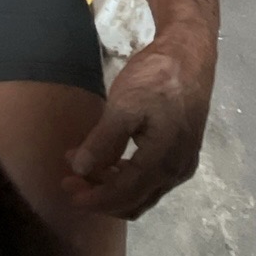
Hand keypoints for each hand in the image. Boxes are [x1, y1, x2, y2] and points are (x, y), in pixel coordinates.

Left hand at [60, 26, 215, 219]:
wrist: (189, 54)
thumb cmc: (156, 78)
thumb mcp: (124, 106)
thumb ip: (103, 142)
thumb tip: (80, 169)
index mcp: (163, 162)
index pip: (123, 195)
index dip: (93, 198)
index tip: (67, 190)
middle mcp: (176, 172)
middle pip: (133, 201)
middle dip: (100, 197)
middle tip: (69, 181)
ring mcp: (182, 163)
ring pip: (142, 192)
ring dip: (111, 187)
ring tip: (82, 170)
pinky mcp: (181, 153)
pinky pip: (150, 180)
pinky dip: (126, 177)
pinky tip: (107, 161)